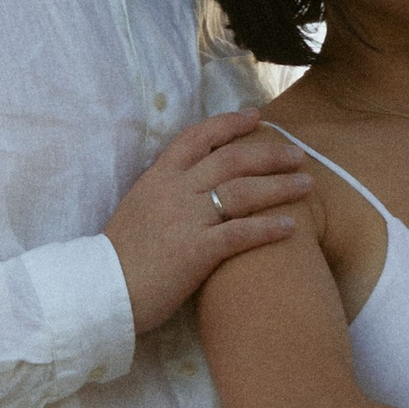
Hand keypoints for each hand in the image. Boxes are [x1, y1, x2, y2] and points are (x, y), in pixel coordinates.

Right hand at [105, 111, 310, 334]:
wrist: (101, 290)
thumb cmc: (119, 256)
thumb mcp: (139, 208)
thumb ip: (166, 193)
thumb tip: (190, 184)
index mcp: (158, 177)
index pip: (197, 137)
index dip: (229, 123)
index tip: (256, 116)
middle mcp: (175, 190)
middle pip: (231, 160)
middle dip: (269, 154)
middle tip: (297, 154)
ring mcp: (187, 219)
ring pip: (243, 191)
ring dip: (279, 186)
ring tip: (307, 185)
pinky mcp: (197, 251)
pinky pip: (241, 232)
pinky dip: (269, 228)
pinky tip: (292, 227)